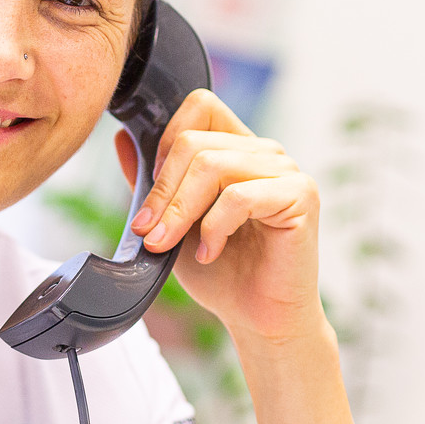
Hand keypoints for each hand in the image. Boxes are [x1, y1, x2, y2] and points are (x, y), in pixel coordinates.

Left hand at [120, 89, 326, 346]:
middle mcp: (265, 153)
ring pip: (214, 166)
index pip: (200, 105)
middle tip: (151, 233)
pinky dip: (214, 228)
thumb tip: (122, 138)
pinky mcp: (301, 196)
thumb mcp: (172, 223)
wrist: (258, 318)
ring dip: (181, 212)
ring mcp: (286, 171)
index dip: (166, 140)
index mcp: (237, 149)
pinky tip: (210, 252)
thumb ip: (150, 182)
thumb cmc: (222, 272)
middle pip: (195, 142)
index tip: (152, 191)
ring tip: (173, 246)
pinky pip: (240, 196)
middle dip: (162, 192)